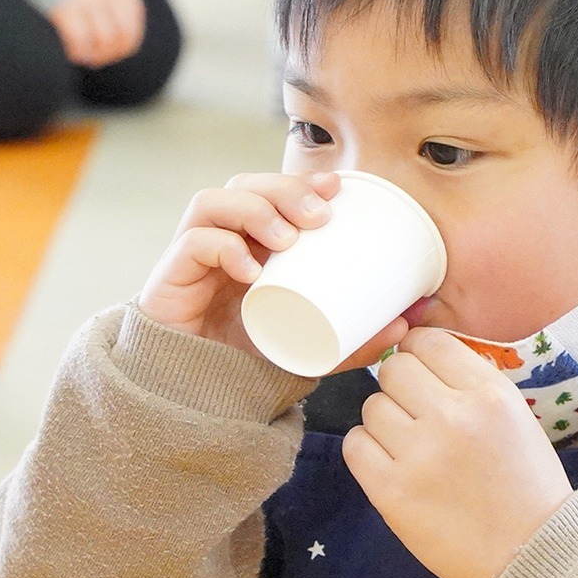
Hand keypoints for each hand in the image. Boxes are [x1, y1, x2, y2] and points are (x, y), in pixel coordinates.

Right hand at [48, 0, 145, 68]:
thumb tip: (115, 24)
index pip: (135, 17)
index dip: (130, 39)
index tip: (120, 49)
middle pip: (121, 34)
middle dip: (112, 52)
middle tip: (100, 58)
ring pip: (103, 40)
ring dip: (96, 55)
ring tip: (86, 57)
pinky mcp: (65, 7)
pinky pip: (80, 41)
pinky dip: (79, 52)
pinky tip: (74, 54)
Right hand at [137, 172, 411, 372]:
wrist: (196, 397)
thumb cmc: (248, 361)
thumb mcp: (312, 347)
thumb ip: (355, 338)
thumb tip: (408, 323)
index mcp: (251, 243)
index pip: (271, 192)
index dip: (301, 180)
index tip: (336, 187)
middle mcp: (221, 239)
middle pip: (246, 185)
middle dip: (284, 189)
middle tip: (319, 214)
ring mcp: (193, 255)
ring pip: (214, 202)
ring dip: (255, 210)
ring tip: (287, 239)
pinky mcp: (170, 276)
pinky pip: (193, 243)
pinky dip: (222, 246)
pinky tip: (249, 268)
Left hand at [344, 329, 573, 577]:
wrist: (532, 553)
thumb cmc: (527, 485)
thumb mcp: (516, 416)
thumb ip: (472, 383)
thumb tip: (421, 356)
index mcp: (489, 394)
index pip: (428, 342)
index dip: (419, 354)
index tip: (422, 373)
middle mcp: (452, 417)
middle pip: (394, 370)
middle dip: (401, 387)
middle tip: (416, 413)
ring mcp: (419, 455)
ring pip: (371, 407)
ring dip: (385, 422)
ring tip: (409, 446)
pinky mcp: (392, 492)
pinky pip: (355, 445)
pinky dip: (368, 450)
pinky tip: (390, 464)